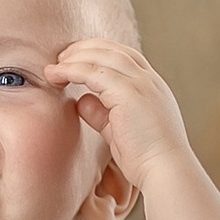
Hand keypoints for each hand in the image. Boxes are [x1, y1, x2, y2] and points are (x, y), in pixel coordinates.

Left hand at [44, 40, 194, 187]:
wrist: (165, 170)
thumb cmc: (145, 158)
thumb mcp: (119, 130)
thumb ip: (102, 113)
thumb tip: (82, 100)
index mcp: (152, 87)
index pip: (125, 57)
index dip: (99, 53)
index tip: (76, 60)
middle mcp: (149, 80)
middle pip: (114, 50)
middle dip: (85, 49)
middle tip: (61, 57)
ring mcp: (141, 84)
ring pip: (103, 56)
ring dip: (76, 57)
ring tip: (54, 67)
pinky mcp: (128, 92)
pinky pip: (94, 72)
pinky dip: (73, 70)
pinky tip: (57, 75)